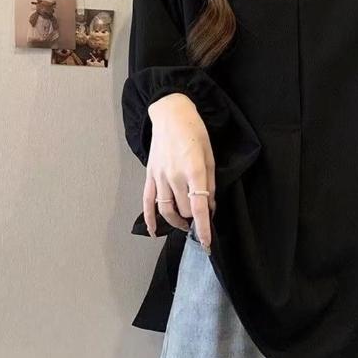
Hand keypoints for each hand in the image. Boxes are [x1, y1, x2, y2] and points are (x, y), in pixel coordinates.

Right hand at [143, 92, 215, 249]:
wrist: (170, 114)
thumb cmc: (195, 132)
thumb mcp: (210, 155)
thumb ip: (210, 183)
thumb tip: (210, 207)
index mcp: (193, 170)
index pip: (198, 207)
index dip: (203, 228)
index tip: (207, 243)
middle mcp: (174, 176)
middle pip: (185, 210)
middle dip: (195, 215)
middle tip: (202, 211)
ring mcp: (159, 176)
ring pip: (166, 210)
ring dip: (177, 221)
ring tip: (185, 223)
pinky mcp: (149, 175)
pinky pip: (147, 201)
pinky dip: (149, 218)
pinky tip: (154, 231)